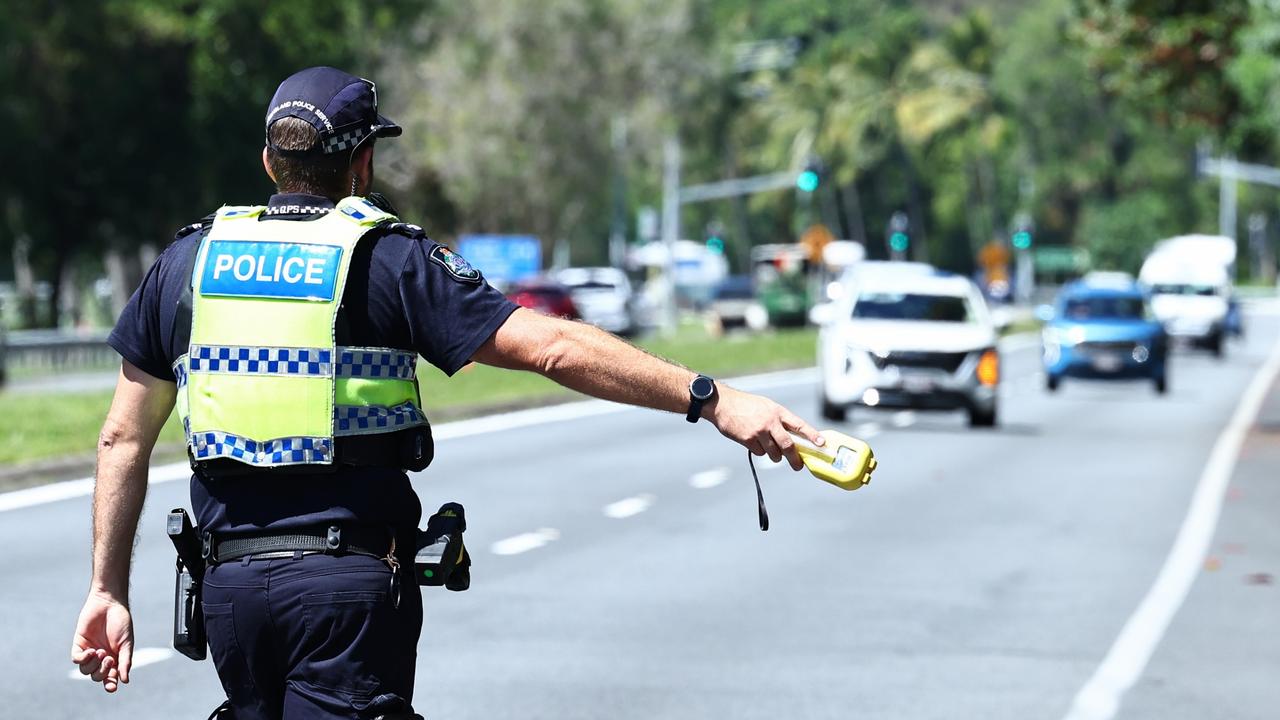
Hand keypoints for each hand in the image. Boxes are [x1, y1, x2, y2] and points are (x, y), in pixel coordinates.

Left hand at [71, 590, 133, 692]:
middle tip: (109, 659)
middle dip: (102, 671)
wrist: (109, 604)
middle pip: (97, 676)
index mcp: (114, 658)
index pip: (110, 677)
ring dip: (93, 665)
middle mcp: (101, 657)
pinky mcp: (79, 644)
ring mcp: (89, 651)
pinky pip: (77, 659)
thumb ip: (125, 662)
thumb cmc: (121, 623)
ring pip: (85, 670)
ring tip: (100, 652)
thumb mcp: (127, 644)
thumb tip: (125, 681)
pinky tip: (91, 651)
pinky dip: (83, 659)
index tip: (112, 687)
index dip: (110, 684)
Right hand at [706, 385, 822, 469]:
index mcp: (778, 412)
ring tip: (771, 451)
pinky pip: (760, 452)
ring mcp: (759, 431)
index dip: (812, 435)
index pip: (799, 425)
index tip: (821, 444)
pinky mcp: (748, 440)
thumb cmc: (746, 405)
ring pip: (774, 452)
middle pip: (788, 445)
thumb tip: (792, 438)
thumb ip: (779, 420)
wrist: (723, 404)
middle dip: (794, 458)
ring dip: (775, 456)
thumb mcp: (766, 407)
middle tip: (798, 466)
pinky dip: (760, 451)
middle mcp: (770, 421)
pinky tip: (754, 442)